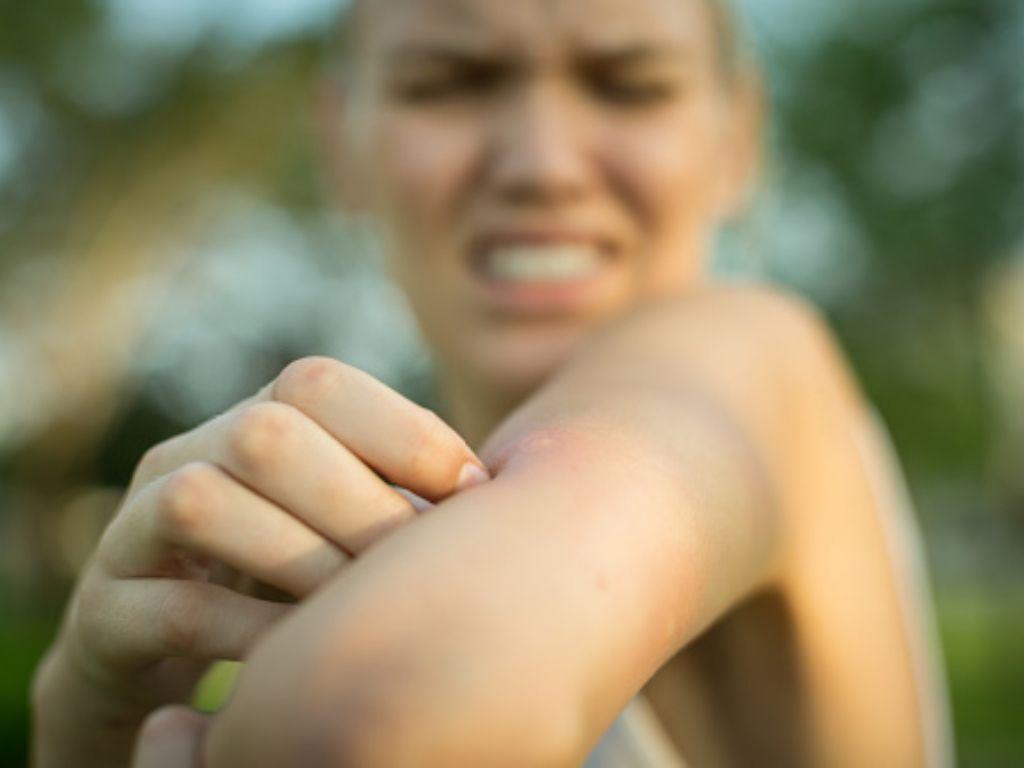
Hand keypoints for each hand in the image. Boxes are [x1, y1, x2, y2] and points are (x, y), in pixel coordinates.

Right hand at [33, 357, 487, 765]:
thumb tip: (504, 491)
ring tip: (356, 610)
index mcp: (252, 425)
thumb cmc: (283, 581)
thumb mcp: (341, 529)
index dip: (402, 430)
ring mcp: (133, 531)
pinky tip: (299, 660)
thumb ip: (397, 499)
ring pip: (203, 501)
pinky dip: (248, 632)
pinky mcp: (103, 613)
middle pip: (264, 432)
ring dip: (300, 559)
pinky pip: (170, 608)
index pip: (316, 383)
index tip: (472, 491)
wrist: (163, 654)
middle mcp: (188, 457)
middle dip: (357, 500)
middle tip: (414, 565)